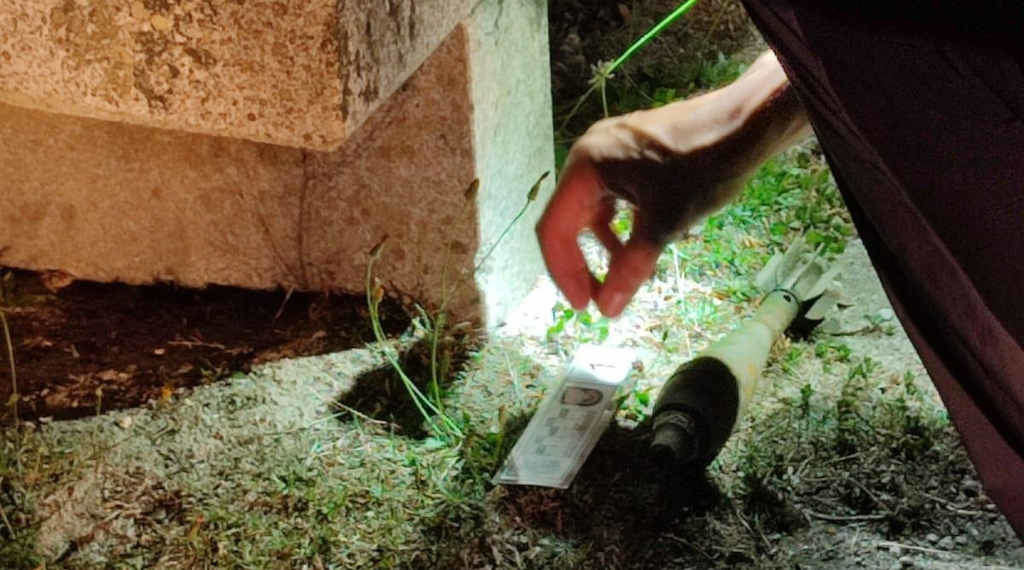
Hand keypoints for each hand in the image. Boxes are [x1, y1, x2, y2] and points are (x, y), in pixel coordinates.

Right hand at [536, 52, 808, 316]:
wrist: (747, 122)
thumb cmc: (703, 167)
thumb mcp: (665, 223)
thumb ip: (631, 267)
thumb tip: (607, 310)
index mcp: (585, 166)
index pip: (553, 228)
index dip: (563, 272)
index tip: (583, 305)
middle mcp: (588, 155)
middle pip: (567, 220)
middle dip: (580, 263)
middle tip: (599, 299)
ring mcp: (609, 152)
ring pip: (589, 211)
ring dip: (600, 248)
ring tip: (618, 280)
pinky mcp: (629, 155)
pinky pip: (610, 198)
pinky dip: (618, 228)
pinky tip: (635, 247)